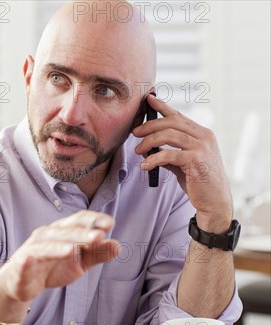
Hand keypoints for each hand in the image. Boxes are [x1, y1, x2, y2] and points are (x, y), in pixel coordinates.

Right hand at [0, 211, 118, 302]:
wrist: (22, 284)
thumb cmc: (51, 268)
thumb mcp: (79, 263)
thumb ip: (97, 254)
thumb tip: (118, 246)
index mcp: (63, 231)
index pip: (79, 220)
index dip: (93, 220)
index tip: (110, 224)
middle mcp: (47, 235)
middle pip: (66, 230)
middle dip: (82, 232)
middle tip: (100, 235)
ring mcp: (33, 248)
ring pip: (48, 244)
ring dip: (61, 245)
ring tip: (75, 249)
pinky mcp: (22, 263)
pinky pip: (27, 259)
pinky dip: (31, 257)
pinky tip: (33, 259)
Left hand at [133, 95, 232, 230]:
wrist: (214, 202)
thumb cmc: (198, 182)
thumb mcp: (183, 163)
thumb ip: (169, 152)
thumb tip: (148, 148)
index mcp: (201, 134)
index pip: (178, 116)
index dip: (162, 106)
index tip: (148, 99)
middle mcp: (204, 136)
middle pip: (171, 122)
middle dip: (149, 126)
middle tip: (134, 133)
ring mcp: (202, 148)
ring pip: (169, 135)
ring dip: (149, 142)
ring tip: (138, 151)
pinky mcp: (197, 161)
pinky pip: (169, 155)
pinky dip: (153, 159)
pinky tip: (145, 166)